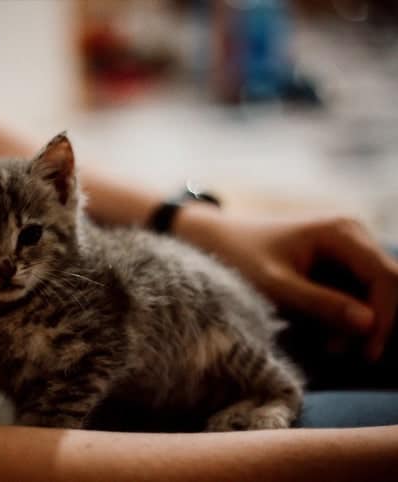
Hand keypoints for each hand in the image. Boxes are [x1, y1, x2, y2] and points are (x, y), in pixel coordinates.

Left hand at [174, 205, 397, 361]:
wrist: (213, 240)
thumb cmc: (238, 258)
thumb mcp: (275, 286)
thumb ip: (320, 304)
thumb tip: (369, 324)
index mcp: (341, 232)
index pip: (386, 278)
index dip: (385, 318)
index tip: (365, 353)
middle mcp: (352, 236)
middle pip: (386, 288)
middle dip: (368, 325)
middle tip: (335, 352)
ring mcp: (346, 250)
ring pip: (369, 296)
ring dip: (352, 325)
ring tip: (321, 343)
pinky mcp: (336, 266)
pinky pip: (352, 296)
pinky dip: (339, 318)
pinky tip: (314, 329)